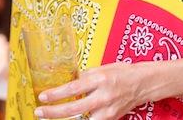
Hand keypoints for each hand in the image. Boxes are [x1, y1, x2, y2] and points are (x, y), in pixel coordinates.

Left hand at [35, 62, 150, 119]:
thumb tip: (66, 80)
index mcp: (99, 80)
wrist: (142, 83)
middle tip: (39, 112)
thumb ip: (84, 76)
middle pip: (74, 109)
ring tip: (50, 118)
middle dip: (54, 112)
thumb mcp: (101, 68)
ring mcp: (107, 110)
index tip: (42, 97)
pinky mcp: (111, 119)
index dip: (56, 94)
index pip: (73, 89)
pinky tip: (69, 119)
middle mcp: (103, 97)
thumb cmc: (120, 73)